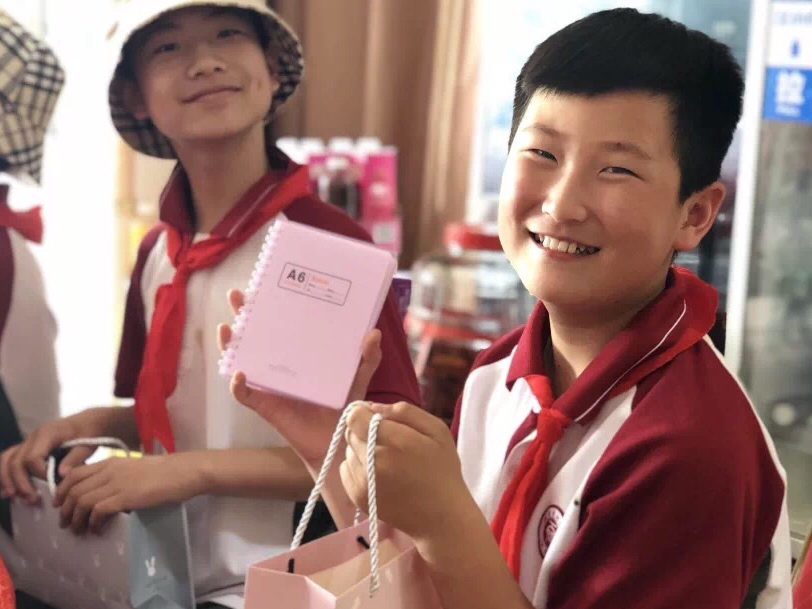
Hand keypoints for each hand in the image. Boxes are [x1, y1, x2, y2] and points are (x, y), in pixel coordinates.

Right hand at [0, 416, 98, 504]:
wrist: (89, 421)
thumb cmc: (90, 432)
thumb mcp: (88, 444)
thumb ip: (75, 458)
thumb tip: (61, 474)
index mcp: (48, 433)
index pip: (33, 458)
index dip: (40, 474)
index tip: (53, 484)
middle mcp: (33, 436)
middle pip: (16, 461)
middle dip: (21, 483)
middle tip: (32, 499)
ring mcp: (28, 442)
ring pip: (7, 460)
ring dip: (8, 480)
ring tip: (13, 496)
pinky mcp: (27, 448)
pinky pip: (8, 460)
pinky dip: (5, 474)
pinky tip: (6, 491)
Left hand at [53, 454, 199, 534]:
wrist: (185, 471)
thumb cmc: (166, 471)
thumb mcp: (135, 469)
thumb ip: (118, 478)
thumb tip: (107, 496)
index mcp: (110, 462)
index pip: (74, 474)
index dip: (62, 491)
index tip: (61, 504)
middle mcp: (109, 470)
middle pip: (73, 490)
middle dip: (65, 510)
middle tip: (66, 524)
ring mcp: (116, 483)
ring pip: (82, 501)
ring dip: (77, 519)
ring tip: (79, 531)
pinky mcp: (125, 496)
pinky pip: (98, 510)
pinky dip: (93, 523)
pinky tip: (97, 529)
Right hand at [218, 289, 381, 464]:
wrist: (339, 441)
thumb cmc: (345, 405)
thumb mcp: (359, 376)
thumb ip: (368, 357)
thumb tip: (373, 333)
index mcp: (298, 351)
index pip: (280, 321)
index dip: (269, 303)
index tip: (263, 281)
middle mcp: (279, 363)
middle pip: (255, 333)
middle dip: (242, 313)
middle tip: (237, 295)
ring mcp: (270, 383)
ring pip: (241, 359)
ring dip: (230, 344)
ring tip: (226, 328)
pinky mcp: (266, 405)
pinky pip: (245, 395)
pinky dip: (238, 385)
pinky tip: (238, 374)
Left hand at [341, 402, 471, 541]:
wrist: (441, 517)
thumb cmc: (443, 470)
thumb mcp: (436, 431)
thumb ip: (404, 412)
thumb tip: (372, 407)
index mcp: (395, 442)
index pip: (355, 417)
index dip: (365, 414)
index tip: (379, 420)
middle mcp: (373, 462)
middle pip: (350, 432)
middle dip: (365, 431)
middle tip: (388, 441)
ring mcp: (362, 482)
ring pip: (348, 450)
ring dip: (361, 450)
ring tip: (385, 460)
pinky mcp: (357, 497)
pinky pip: (345, 469)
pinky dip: (357, 466)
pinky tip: (378, 473)